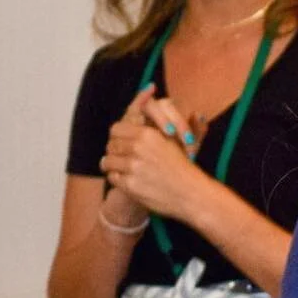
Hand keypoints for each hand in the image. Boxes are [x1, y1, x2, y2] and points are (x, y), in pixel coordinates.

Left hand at [102, 96, 205, 219]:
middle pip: (110, 145)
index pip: (116, 129)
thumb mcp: (171, 139)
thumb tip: (141, 104)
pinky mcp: (130, 185)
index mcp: (147, 134)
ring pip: (107, 162)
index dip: (116, 136)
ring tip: (121, 169)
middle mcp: (138, 148)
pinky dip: (117, 179)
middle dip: (113, 151)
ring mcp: (133, 167)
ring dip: (112, 166)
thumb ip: (152, 125)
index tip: (120, 141)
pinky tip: (126, 179)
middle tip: (118, 156)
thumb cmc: (182, 166)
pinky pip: (112, 178)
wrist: (190, 193)